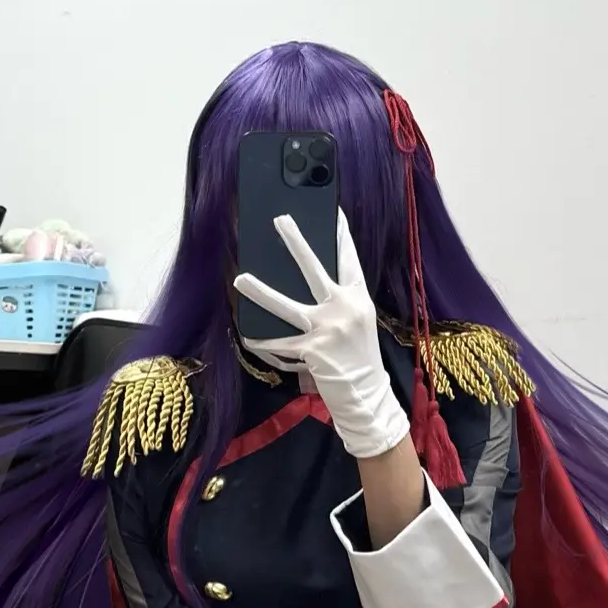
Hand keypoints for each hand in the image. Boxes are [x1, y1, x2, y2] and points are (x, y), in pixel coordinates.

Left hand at [233, 212, 410, 459]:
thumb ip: (337, 302)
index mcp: (358, 298)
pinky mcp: (312, 351)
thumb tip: (303, 284)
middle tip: (281, 220)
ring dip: (261, 292)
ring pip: (286, 306)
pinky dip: (262, 340)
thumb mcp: (357, 322)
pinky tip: (246, 334)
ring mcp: (327, 330)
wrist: (367, 395)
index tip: (334, 212)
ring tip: (240, 278)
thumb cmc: (359, 357)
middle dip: (296, 243)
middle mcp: (344, 309)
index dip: (342, 235)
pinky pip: (279, 343)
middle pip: (315, 270)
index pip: (349, 260)